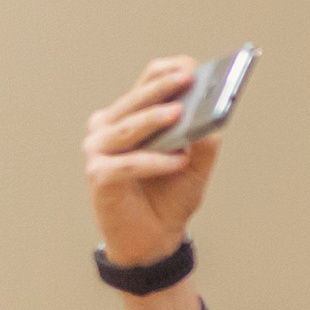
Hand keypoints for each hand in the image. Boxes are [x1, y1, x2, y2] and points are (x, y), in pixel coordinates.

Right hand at [84, 58, 221, 266]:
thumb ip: (203, 145)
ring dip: (155, 120)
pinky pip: (128, 164)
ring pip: (128, 129)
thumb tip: (210, 120)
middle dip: (163, 89)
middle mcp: (107, 129)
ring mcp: (99, 151)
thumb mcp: (195, 169)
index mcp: (129, 119)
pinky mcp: (99, 176)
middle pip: (136, 102)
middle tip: (188, 78)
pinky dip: (154, 161)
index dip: (166, 75)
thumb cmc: (169, 199)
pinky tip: (177, 160)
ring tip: (180, 114)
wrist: (154, 241)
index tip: (191, 68)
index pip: (144, 86)